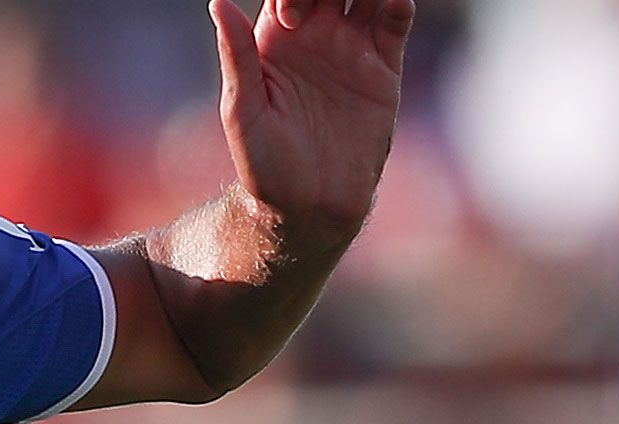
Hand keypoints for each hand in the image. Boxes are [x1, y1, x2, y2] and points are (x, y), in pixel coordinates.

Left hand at [210, 0, 411, 237]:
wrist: (310, 207)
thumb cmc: (265, 164)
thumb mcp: (243, 111)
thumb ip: (236, 57)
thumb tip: (219, 4)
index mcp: (276, 37)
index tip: (291, 19)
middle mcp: (315, 33)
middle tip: (328, 2)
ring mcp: (351, 47)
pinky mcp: (383, 69)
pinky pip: (396, 22)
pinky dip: (399, 4)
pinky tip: (395, 2)